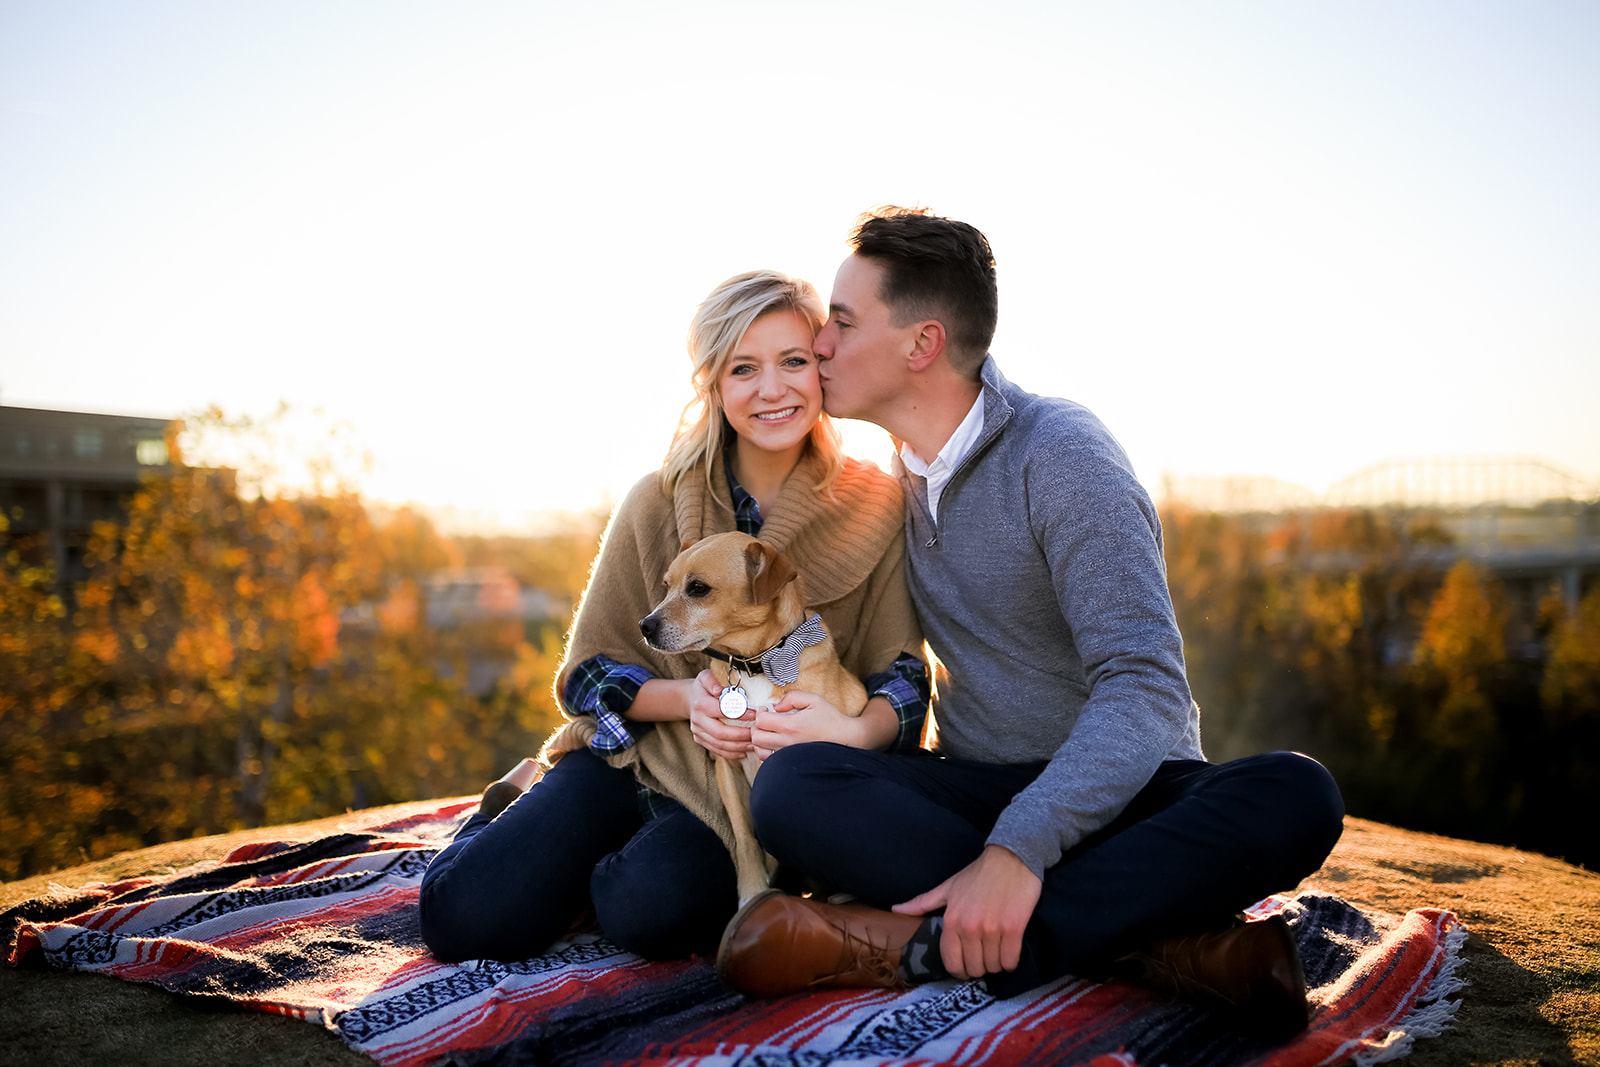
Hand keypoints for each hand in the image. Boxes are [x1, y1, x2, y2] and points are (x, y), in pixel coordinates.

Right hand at [687, 669, 754, 760]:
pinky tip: (744, 753)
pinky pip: (716, 749)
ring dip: (738, 747)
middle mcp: (698, 719)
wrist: (689, 699)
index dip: (739, 714)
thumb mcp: (706, 677)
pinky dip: (731, 753)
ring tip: (754, 746)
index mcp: (700, 703)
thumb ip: (712, 680)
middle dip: (740, 736)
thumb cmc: (703, 687)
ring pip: (718, 744)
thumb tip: (719, 690)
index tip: (755, 715)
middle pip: (720, 732)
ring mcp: (698, 732)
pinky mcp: (700, 739)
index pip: (722, 711)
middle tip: (756, 735)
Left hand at [752, 690, 860, 758]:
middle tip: (766, 720)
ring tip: (769, 733)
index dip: (760, 713)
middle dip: (756, 726)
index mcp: (791, 726)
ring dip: (760, 740)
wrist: (844, 739)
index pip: (761, 721)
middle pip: (756, 737)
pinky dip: (766, 752)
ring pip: (760, 751)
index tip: (767, 710)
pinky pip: (769, 761)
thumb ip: (792, 697)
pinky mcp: (790, 761)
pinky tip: (774, 744)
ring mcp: (788, 754)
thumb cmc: (830, 720)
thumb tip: (777, 705)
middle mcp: (787, 742)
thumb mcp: (814, 699)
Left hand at [892, 845, 1041, 979]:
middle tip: (984, 958)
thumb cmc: (979, 874)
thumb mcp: (948, 887)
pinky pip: (1010, 960)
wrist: (1011, 859)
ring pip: (993, 966)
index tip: (966, 968)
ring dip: (996, 965)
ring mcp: (992, 929)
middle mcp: (970, 928)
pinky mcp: (1014, 929)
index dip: (960, 971)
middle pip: (974, 968)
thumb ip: (922, 903)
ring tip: (998, 953)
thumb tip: (896, 909)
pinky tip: (1009, 952)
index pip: (952, 962)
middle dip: (979, 968)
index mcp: (951, 920)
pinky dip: (1010, 962)